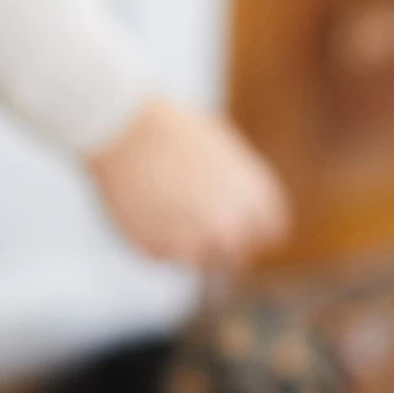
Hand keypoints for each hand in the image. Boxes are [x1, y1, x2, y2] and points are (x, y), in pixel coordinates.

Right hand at [87, 98, 289, 266]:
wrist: (124, 130)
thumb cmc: (173, 131)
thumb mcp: (224, 155)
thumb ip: (238, 193)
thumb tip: (236, 216)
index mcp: (257, 200)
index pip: (270, 234)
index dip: (251, 229)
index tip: (232, 221)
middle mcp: (230, 228)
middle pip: (237, 256)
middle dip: (220, 244)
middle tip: (194, 219)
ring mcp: (192, 243)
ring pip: (199, 263)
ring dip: (187, 245)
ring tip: (164, 208)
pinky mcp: (154, 250)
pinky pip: (161, 255)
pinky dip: (153, 238)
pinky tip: (141, 206)